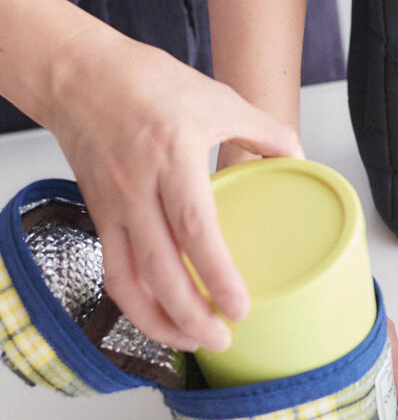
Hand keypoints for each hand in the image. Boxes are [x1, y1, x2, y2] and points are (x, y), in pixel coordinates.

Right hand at [44, 25, 299, 352]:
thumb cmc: (145, 82)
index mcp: (172, 158)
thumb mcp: (217, 97)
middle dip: (191, 314)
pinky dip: (135, 303)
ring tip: (194, 343)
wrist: (78, 75)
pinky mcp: (99, 215)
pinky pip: (113, 270)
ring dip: (160, 320)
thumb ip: (263, 129)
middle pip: (161, 268)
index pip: (195, 228)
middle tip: (223, 339)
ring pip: (130, 280)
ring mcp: (113, 206)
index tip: (239, 306)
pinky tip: (160, 318)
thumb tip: (297, 155)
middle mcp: (137, 189)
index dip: (217, 274)